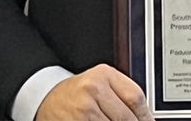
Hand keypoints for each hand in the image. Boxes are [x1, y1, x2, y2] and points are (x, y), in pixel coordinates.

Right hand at [35, 64, 152, 120]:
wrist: (46, 98)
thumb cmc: (76, 93)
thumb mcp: (99, 84)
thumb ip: (122, 95)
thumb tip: (144, 116)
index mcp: (104, 75)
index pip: (136, 98)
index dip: (145, 116)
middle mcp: (93, 89)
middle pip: (126, 118)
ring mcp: (83, 110)